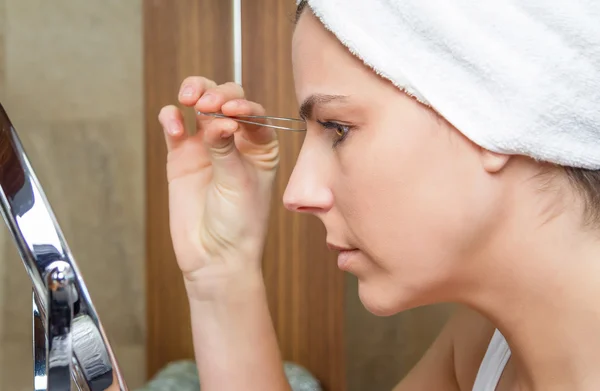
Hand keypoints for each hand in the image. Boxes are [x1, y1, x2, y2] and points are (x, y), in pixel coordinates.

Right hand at [158, 77, 278, 299]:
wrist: (214, 255)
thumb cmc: (240, 223)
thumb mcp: (238, 183)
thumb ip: (226, 149)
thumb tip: (218, 119)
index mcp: (261, 146)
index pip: (253, 112)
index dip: (241, 105)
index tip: (230, 112)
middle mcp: (235, 140)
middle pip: (226, 99)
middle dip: (216, 94)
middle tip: (206, 105)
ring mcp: (207, 146)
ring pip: (199, 104)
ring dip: (194, 93)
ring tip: (188, 101)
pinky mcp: (181, 156)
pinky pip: (175, 126)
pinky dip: (172, 118)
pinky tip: (175, 127)